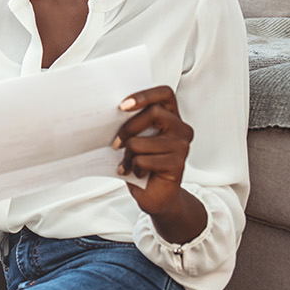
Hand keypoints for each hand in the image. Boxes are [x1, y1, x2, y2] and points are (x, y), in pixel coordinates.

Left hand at [114, 85, 207, 242]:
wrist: (157, 196)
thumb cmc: (144, 164)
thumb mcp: (137, 138)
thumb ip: (134, 124)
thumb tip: (107, 112)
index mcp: (172, 117)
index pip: (164, 93)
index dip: (144, 95)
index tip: (122, 105)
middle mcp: (181, 129)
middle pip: (153, 113)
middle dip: (127, 129)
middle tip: (116, 144)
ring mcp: (182, 147)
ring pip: (141, 141)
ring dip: (128, 155)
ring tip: (129, 164)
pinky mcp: (177, 164)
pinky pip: (143, 160)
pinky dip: (133, 168)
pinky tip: (137, 173)